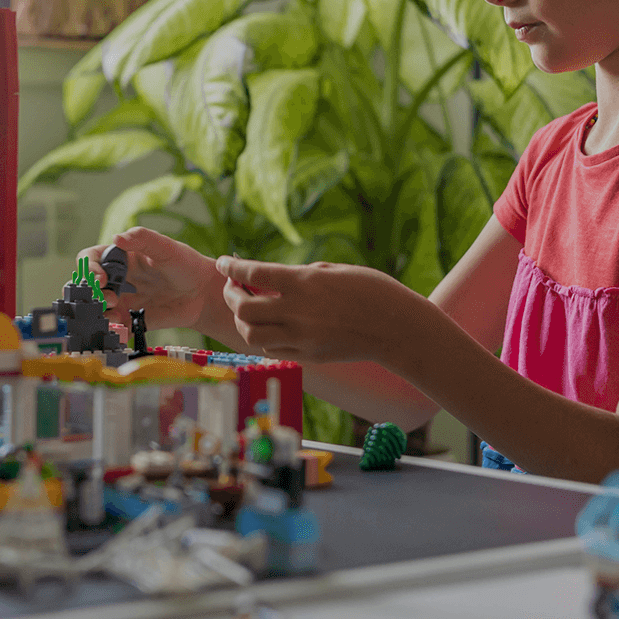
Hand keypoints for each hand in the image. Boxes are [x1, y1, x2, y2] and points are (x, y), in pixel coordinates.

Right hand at [72, 228, 221, 331]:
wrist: (203, 293)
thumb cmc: (186, 264)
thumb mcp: (166, 247)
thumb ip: (143, 239)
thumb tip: (117, 237)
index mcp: (122, 257)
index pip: (92, 259)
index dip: (90, 268)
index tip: (102, 278)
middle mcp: (119, 279)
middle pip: (90, 285)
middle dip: (93, 294)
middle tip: (111, 299)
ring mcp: (125, 300)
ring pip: (99, 307)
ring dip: (100, 313)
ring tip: (117, 316)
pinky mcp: (133, 319)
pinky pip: (116, 327)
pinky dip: (113, 330)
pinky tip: (122, 330)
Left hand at [215, 257, 424, 363]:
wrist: (396, 328)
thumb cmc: (371, 290)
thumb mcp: (333, 270)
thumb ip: (299, 275)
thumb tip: (270, 278)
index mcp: (304, 283)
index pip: (253, 274)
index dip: (232, 267)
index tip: (222, 262)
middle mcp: (298, 312)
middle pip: (244, 309)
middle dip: (231, 296)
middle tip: (233, 288)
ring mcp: (302, 338)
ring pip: (252, 335)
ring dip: (243, 321)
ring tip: (248, 310)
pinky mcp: (308, 356)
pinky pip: (271, 349)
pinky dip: (262, 337)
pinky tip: (268, 327)